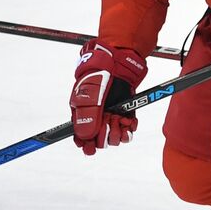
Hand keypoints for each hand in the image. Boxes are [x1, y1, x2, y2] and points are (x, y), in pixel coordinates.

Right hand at [70, 40, 148, 155]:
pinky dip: (130, 128)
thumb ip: (87, 117)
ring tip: (120, 119)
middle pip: (99, 141)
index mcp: (82, 114)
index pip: (81, 137)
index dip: (86, 144)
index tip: (90, 147)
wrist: (119, 62)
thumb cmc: (99, 74)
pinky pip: (128, 130)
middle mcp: (96, 117)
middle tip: (110, 122)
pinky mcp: (125, 113)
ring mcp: (111, 116)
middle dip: (105, 135)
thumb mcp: (90, 95)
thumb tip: (85, 137)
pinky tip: (129, 120)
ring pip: (114, 138)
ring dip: (118, 132)